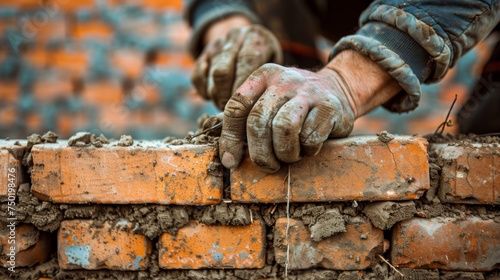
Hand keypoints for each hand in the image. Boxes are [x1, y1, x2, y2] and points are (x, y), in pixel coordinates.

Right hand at [192, 23, 282, 109]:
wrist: (248, 40)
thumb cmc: (267, 61)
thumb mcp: (274, 64)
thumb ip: (267, 80)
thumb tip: (253, 107)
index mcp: (255, 37)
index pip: (247, 60)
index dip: (243, 85)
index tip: (244, 104)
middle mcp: (234, 37)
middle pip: (223, 70)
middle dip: (226, 95)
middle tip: (233, 111)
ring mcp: (217, 44)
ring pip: (211, 74)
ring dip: (217, 95)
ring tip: (226, 106)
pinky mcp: (203, 53)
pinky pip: (197, 76)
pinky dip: (204, 91)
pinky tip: (215, 97)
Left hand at [219, 50, 401, 172]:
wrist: (340, 88)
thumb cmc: (294, 104)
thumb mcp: (269, 101)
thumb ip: (245, 119)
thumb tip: (224, 152)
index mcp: (263, 76)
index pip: (236, 106)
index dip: (230, 138)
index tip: (231, 161)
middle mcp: (284, 79)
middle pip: (258, 121)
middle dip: (259, 152)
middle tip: (267, 165)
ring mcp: (308, 91)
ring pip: (284, 128)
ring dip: (284, 152)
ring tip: (289, 156)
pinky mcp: (330, 106)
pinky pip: (310, 137)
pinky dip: (306, 150)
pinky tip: (308, 147)